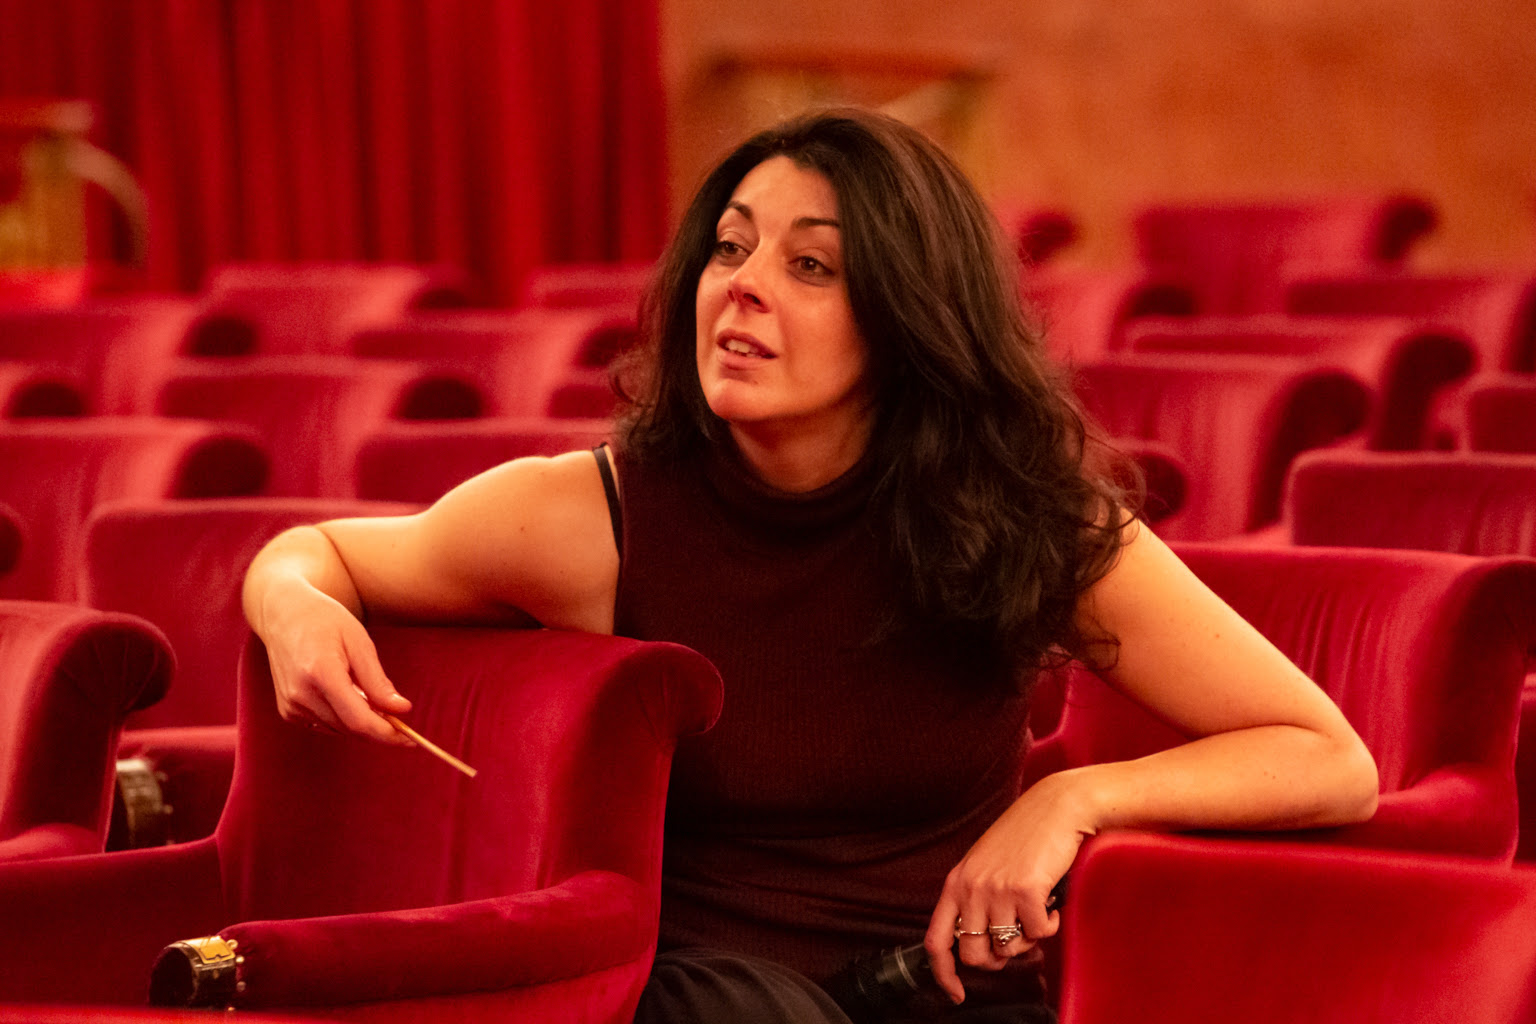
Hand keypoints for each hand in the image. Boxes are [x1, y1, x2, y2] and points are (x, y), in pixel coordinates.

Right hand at [260, 582, 412, 744]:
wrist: (282, 614)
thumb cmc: (325, 621)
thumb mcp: (359, 642)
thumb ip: (378, 681)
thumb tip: (402, 710)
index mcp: (320, 673)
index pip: (359, 720)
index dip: (387, 734)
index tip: (410, 739)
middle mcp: (301, 695)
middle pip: (351, 729)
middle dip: (379, 729)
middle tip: (399, 717)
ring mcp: (291, 706)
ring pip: (340, 730)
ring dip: (362, 723)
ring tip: (369, 695)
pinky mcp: (288, 711)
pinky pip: (326, 726)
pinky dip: (344, 719)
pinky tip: (348, 696)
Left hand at [923, 769, 1096, 1003]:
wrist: (1056, 807)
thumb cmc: (1024, 837)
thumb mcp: (985, 866)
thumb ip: (976, 900)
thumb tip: (984, 946)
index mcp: (956, 883)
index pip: (935, 940)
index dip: (942, 974)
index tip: (955, 993)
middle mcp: (971, 887)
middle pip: (974, 955)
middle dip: (997, 959)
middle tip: (1016, 940)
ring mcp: (997, 889)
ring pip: (1008, 948)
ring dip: (1027, 940)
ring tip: (1036, 914)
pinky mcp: (1026, 890)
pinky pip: (1039, 934)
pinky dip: (1050, 926)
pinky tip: (1052, 905)